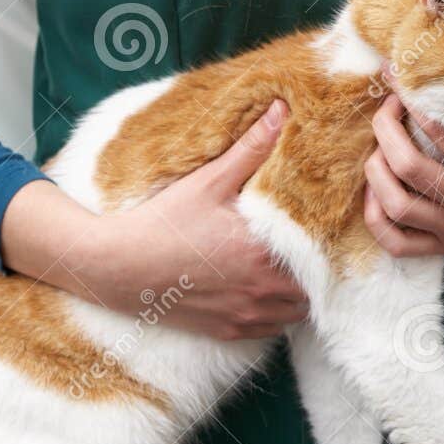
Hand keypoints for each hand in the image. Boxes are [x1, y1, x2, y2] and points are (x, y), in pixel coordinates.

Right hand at [87, 98, 310, 339]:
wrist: (118, 267)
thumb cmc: (163, 222)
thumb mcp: (208, 181)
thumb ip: (250, 149)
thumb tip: (281, 111)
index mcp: (263, 251)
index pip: (319, 252)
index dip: (325, 240)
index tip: (322, 224)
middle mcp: (261, 289)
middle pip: (313, 285)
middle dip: (313, 267)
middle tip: (306, 244)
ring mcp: (246, 315)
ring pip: (296, 312)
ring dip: (296, 292)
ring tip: (286, 266)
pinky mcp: (229, 331)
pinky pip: (271, 330)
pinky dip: (274, 314)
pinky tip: (260, 289)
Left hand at [363, 66, 443, 262]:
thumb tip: (437, 88)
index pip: (437, 127)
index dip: (410, 96)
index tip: (395, 75)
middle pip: (405, 163)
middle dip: (385, 127)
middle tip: (388, 108)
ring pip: (395, 203)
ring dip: (375, 170)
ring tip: (378, 148)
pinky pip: (397, 243)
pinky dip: (376, 218)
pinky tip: (376, 193)